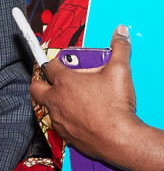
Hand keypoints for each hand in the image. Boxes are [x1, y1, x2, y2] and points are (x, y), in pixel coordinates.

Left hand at [30, 26, 137, 163]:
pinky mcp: (65, 134)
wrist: (118, 138)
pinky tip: (82, 115)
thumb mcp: (121, 71)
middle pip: (36, 87)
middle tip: (60, 81)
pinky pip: (58, 123)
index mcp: (66, 82)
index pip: (50, 65)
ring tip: (76, 98)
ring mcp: (59, 118)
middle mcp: (57, 100)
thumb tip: (120, 32)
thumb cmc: (115, 106)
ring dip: (56, 100)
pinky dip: (66, 117)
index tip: (64, 61)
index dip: (56, 61)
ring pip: (47, 106)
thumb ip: (120, 48)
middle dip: (43, 81)